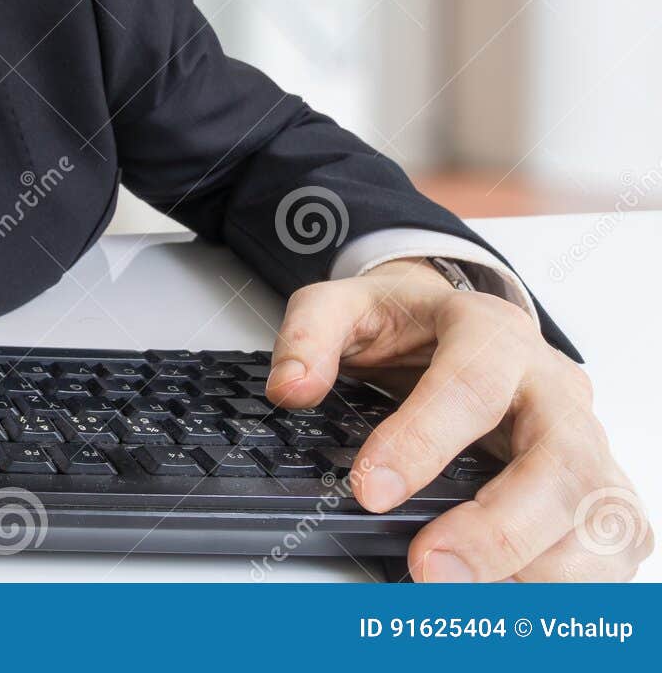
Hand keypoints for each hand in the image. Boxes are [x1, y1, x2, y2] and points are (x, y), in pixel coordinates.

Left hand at [267, 258, 651, 580]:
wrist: (455, 323)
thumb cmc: (410, 326)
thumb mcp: (346, 307)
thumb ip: (310, 335)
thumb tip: (292, 388)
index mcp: (491, 332)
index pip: (472, 386)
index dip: (424, 442)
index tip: (371, 490)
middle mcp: (551, 386)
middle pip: (560, 461)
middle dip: (498, 528)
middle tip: (430, 568)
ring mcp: (583, 437)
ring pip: (601, 508)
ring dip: (544, 566)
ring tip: (471, 595)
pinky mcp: (596, 481)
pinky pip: (614, 538)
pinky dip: (575, 581)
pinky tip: (516, 599)